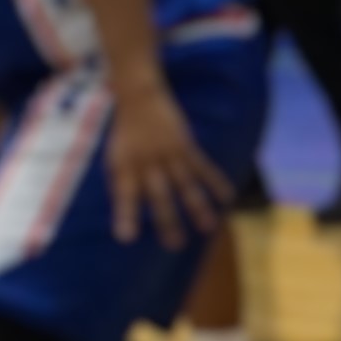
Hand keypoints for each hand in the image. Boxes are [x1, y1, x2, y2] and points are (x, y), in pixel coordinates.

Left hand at [104, 79, 227, 248]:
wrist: (138, 96)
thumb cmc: (125, 132)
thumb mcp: (114, 155)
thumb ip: (120, 182)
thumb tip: (124, 211)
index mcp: (124, 166)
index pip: (124, 195)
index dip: (125, 215)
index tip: (125, 238)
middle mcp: (146, 162)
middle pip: (159, 195)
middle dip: (167, 220)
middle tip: (174, 245)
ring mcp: (168, 154)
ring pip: (185, 184)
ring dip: (197, 207)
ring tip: (208, 229)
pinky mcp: (186, 145)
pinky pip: (203, 167)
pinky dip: (216, 182)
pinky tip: (227, 198)